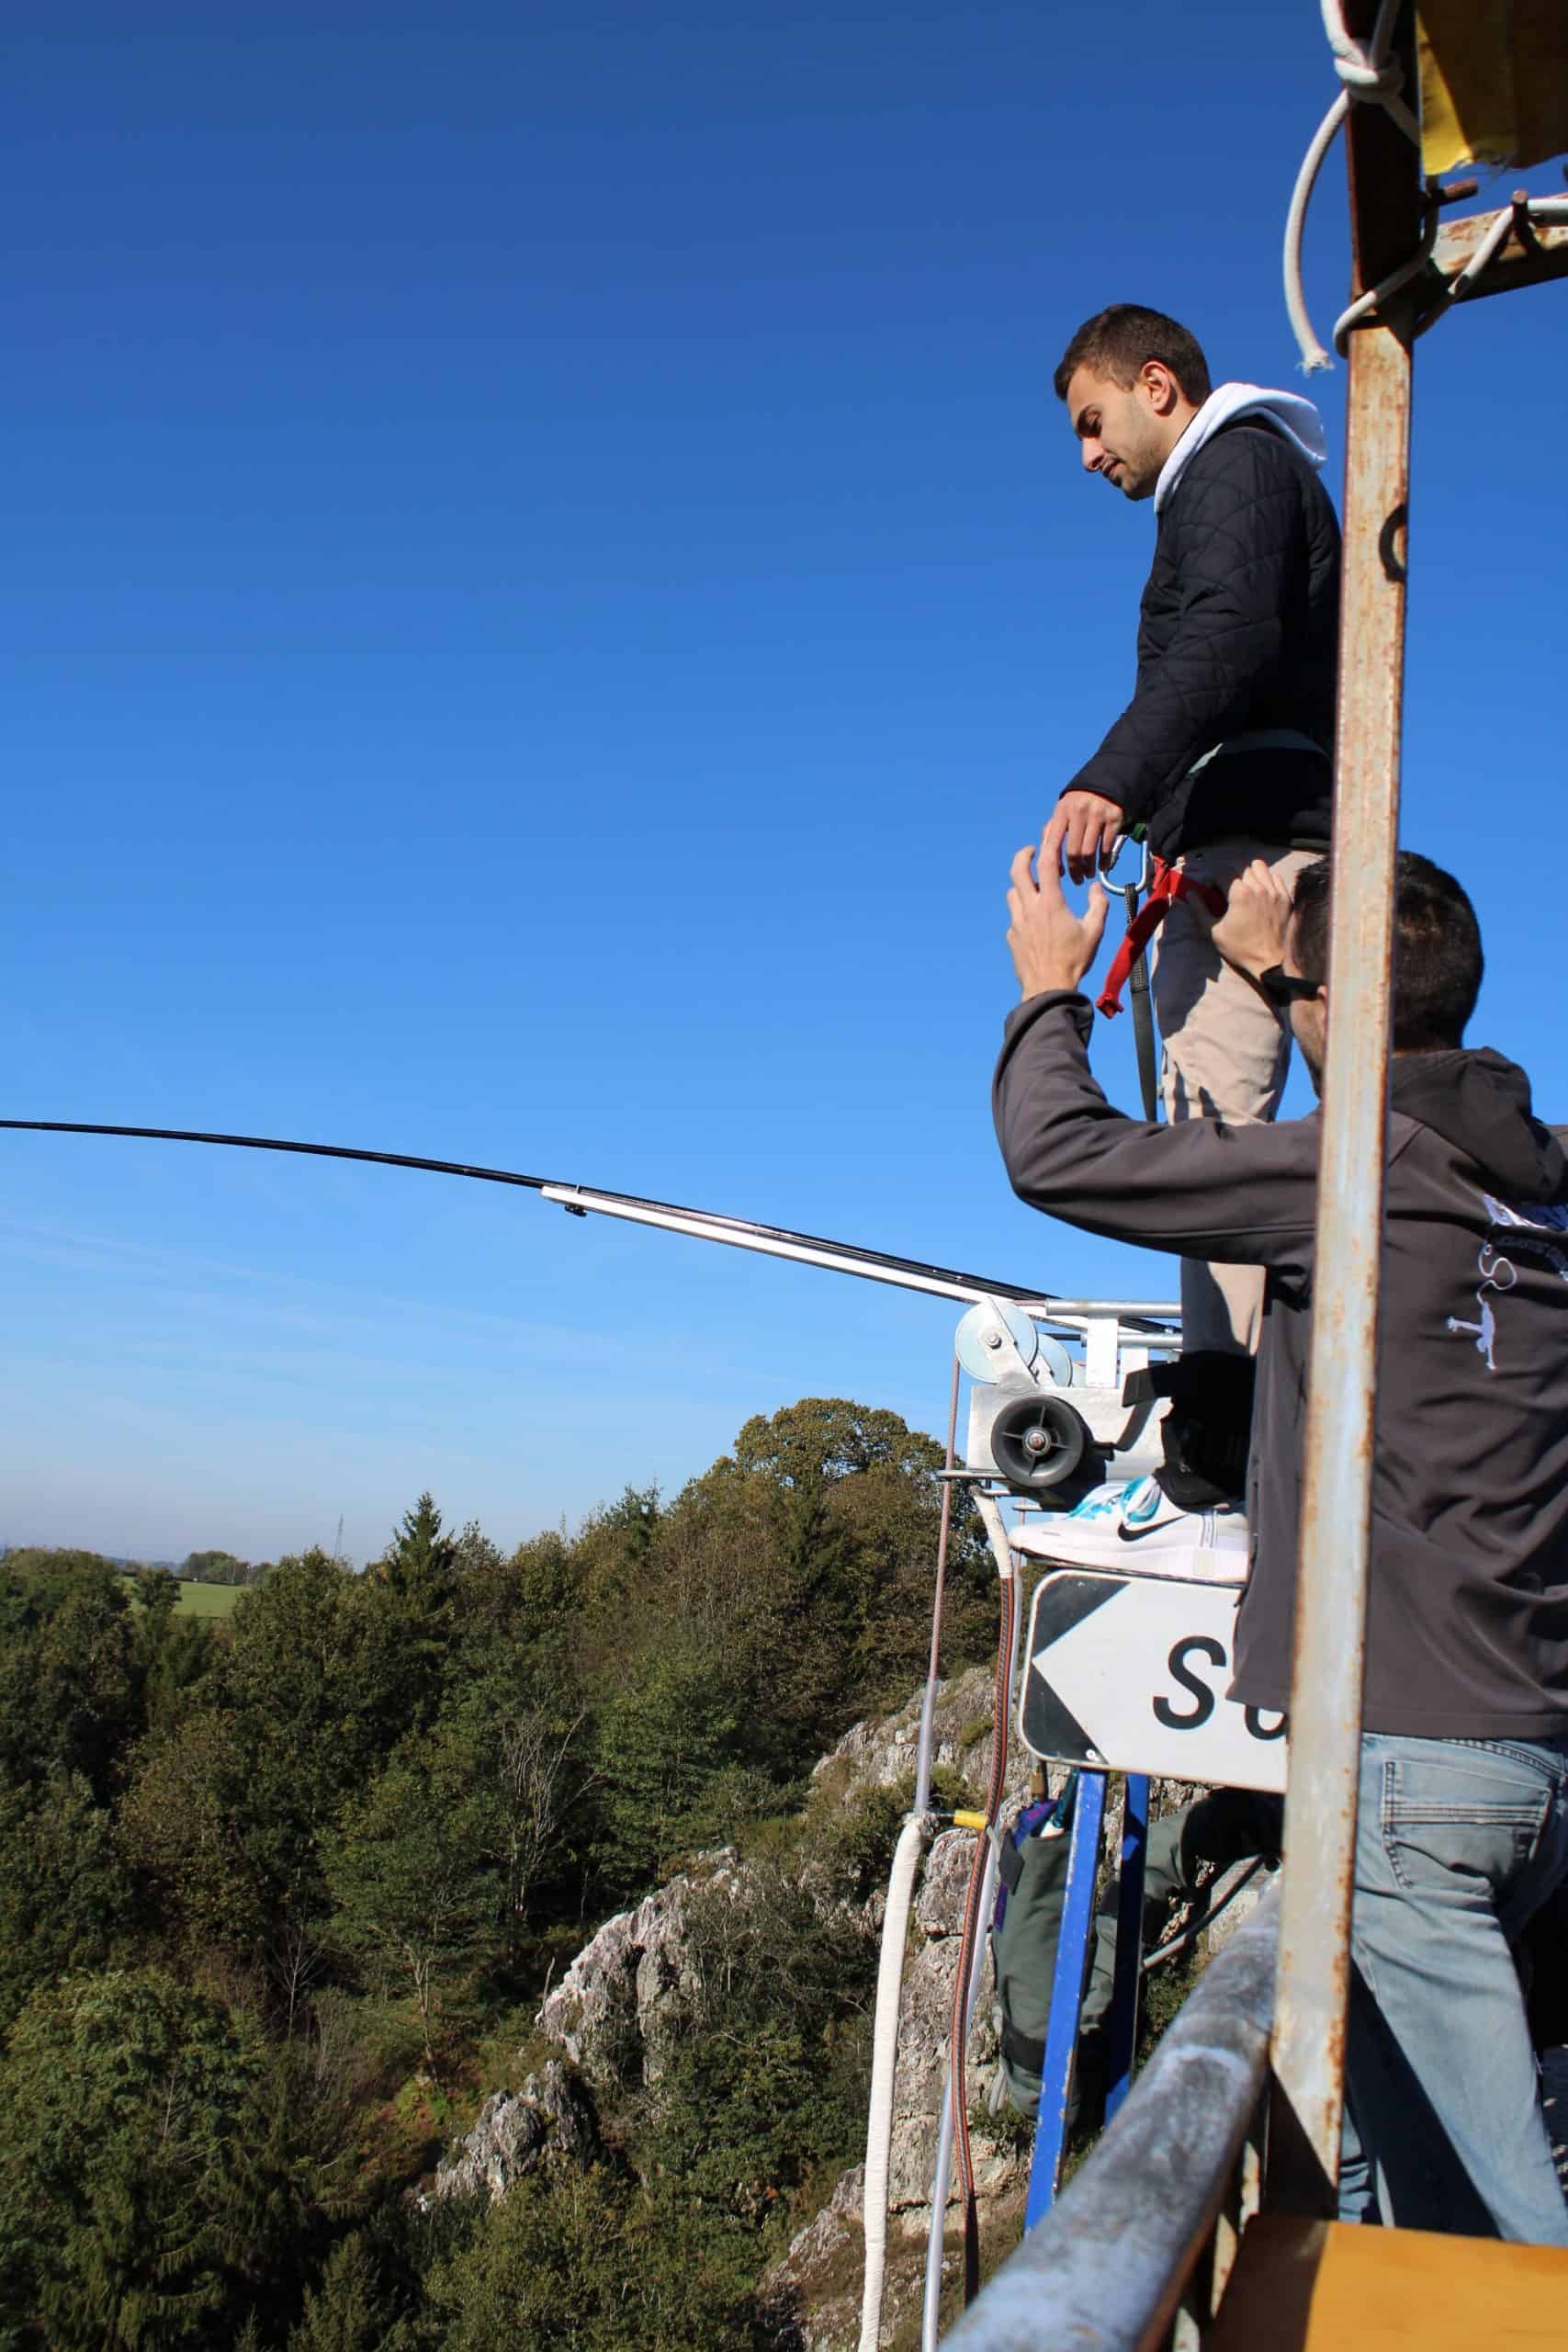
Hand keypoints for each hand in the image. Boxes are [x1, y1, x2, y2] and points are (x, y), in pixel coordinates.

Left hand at [1007, 814, 1109, 998]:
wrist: (1048, 988)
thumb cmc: (1074, 960)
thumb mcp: (1095, 931)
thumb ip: (1098, 904)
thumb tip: (1096, 887)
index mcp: (1051, 903)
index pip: (1046, 863)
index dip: (1047, 845)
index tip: (1048, 837)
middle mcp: (1030, 908)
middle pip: (1017, 871)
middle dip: (1023, 856)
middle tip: (1032, 852)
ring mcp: (1017, 923)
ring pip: (1013, 893)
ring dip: (1023, 885)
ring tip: (1037, 888)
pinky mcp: (1012, 937)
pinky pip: (1014, 917)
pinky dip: (1023, 911)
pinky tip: (1036, 922)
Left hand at [1054, 789, 1124, 883]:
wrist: (1105, 783)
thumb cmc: (1078, 804)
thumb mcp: (1063, 810)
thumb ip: (1052, 830)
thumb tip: (1044, 855)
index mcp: (1062, 811)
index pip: (1054, 842)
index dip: (1056, 862)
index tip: (1060, 875)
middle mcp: (1079, 812)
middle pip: (1073, 851)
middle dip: (1075, 870)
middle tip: (1077, 879)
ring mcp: (1097, 815)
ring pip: (1090, 851)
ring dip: (1089, 868)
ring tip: (1088, 874)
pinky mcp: (1114, 819)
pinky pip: (1107, 847)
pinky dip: (1104, 861)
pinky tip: (1102, 867)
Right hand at [1210, 858, 1294, 980]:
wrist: (1270, 961)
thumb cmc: (1240, 948)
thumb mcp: (1213, 931)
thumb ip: (1199, 909)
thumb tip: (1190, 893)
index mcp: (1239, 893)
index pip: (1222, 872)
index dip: (1213, 879)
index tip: (1211, 890)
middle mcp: (1258, 887)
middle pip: (1241, 868)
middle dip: (1231, 876)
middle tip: (1227, 889)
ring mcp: (1274, 891)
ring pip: (1260, 867)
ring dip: (1250, 874)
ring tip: (1246, 887)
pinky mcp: (1285, 897)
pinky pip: (1275, 878)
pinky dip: (1267, 881)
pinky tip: (1261, 894)